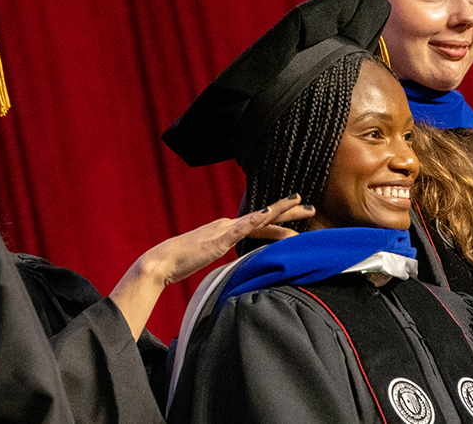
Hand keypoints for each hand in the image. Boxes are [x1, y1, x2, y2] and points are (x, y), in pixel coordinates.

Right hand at [148, 194, 313, 285]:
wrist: (162, 261)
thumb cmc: (183, 262)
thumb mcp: (210, 258)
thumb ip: (226, 257)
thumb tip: (239, 265)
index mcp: (227, 229)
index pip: (259, 223)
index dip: (279, 218)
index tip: (298, 213)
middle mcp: (227, 225)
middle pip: (264, 216)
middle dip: (289, 211)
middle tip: (310, 206)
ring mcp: (223, 230)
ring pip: (258, 219)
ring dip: (280, 212)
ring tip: (300, 206)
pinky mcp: (218, 240)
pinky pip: (240, 229)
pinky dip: (254, 220)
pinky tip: (267, 214)